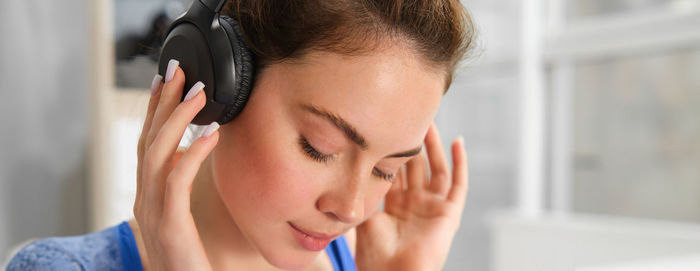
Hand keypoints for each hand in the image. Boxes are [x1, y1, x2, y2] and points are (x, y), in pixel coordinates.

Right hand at [133, 60, 218, 270]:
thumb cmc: (186, 259)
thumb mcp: (179, 216)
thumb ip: (176, 185)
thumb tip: (187, 151)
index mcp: (146, 196)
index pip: (147, 143)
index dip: (154, 110)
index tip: (165, 82)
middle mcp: (143, 199)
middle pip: (148, 140)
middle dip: (162, 103)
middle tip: (177, 71)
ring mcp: (152, 212)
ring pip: (158, 154)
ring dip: (178, 119)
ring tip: (199, 94)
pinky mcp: (169, 225)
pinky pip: (178, 180)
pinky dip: (193, 153)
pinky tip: (210, 133)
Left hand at [355, 123, 468, 270]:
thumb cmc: (375, 257)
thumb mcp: (362, 218)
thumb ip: (359, 196)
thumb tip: (342, 173)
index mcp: (395, 205)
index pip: (396, 170)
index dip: (392, 149)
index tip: (386, 126)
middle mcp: (415, 203)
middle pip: (417, 165)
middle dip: (413, 142)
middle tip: (408, 116)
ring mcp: (433, 207)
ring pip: (437, 168)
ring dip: (434, 146)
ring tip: (430, 121)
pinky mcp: (449, 213)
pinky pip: (459, 185)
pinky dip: (460, 163)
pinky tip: (458, 142)